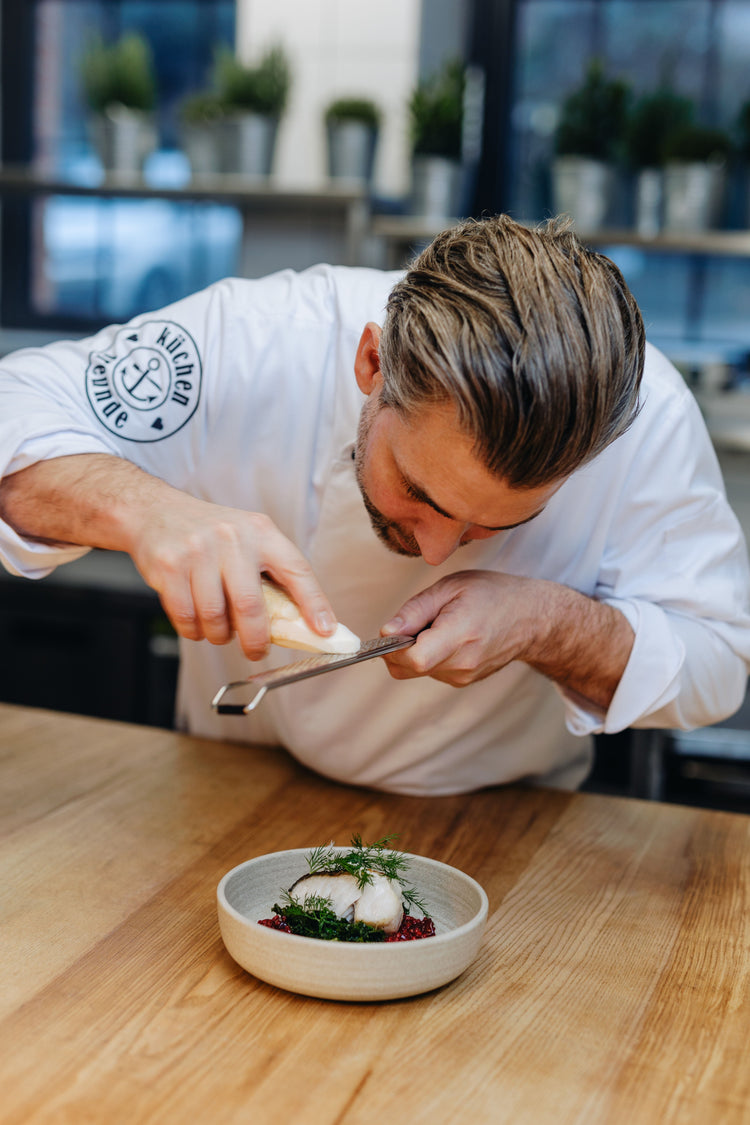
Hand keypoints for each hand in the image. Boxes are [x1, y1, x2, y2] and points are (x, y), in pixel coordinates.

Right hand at [131, 495, 336, 659]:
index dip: (314, 604)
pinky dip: (194, 631)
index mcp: (261, 531)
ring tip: (220, 630)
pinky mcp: (169, 566)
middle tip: (257, 651)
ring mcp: (198, 551)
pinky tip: (197, 623)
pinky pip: (186, 618)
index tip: (324, 631)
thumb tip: (301, 621)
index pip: (297, 570)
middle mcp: (232, 538)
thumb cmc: (209, 532)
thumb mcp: (248, 538)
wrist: (154, 510)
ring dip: (219, 636)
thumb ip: (271, 573)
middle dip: (256, 640)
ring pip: (215, 618)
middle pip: (250, 606)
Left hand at [380, 570, 538, 685]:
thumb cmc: (492, 595)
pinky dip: (429, 655)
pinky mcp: (463, 682)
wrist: (531, 619)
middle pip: (408, 668)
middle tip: (418, 621)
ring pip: (416, 671)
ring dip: (416, 650)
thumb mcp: (450, 587)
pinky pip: (430, 671)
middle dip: (400, 647)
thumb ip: (415, 610)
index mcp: (460, 635)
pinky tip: (448, 637)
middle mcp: (462, 663)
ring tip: (440, 625)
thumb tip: (386, 632)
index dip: (393, 646)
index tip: (395, 629)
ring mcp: (463, 677)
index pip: (413, 659)